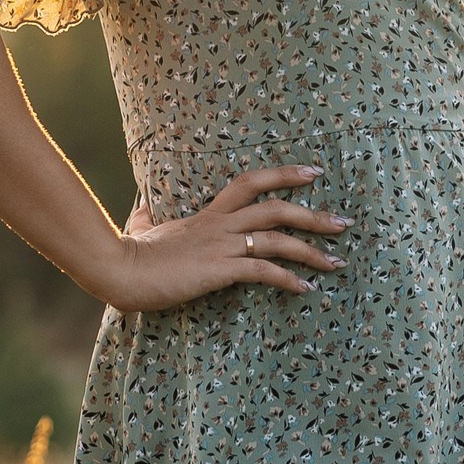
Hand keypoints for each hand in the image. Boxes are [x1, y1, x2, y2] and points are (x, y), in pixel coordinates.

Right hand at [101, 164, 350, 312]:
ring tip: (336, 262)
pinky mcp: (219, 269)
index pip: (250, 183)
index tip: (313, 174)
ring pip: (277, 239)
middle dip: (314, 215)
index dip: (283, 175)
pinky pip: (262, 270)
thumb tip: (140, 208)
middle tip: (344, 222)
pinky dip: (287, 279)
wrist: (120, 270)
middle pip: (277, 209)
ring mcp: (221, 246)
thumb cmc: (129, 253)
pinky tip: (305, 289)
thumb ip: (146, 215)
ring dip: (311, 251)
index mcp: (207, 214)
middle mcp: (220, 225)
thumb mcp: (141, 226)